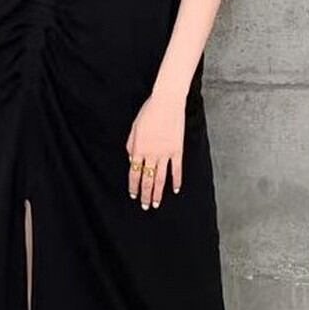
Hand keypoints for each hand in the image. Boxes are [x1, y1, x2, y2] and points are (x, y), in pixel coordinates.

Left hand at [125, 89, 184, 209]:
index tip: (133, 195)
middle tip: (145, 206)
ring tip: (157, 204)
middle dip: (145, 194)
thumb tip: (131, 159)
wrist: (166, 103)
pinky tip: (176, 189)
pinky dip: (176, 181)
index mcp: (138, 149)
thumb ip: (131, 145)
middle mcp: (151, 154)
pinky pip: (176, 169)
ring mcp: (165, 154)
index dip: (133, 186)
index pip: (134, 173)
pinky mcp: (177, 150)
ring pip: (160, 178)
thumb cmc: (148, 112)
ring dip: (158, 193)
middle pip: (147, 179)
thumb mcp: (134, 128)